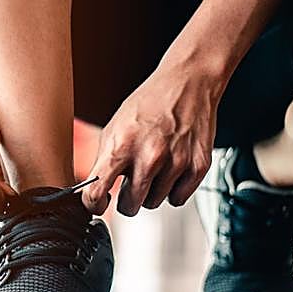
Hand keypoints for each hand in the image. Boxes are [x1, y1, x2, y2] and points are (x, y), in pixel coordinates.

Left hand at [82, 61, 221, 214]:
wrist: (186, 84)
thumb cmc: (149, 104)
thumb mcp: (114, 128)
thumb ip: (105, 160)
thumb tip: (95, 190)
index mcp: (121, 146)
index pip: (97, 193)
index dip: (95, 204)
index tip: (98, 205)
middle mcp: (149, 157)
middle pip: (130, 207)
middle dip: (127, 200)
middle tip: (130, 184)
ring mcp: (176, 163)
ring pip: (154, 203)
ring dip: (151, 192)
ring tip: (153, 167)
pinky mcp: (198, 167)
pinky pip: (178, 199)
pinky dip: (173, 190)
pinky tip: (171, 170)